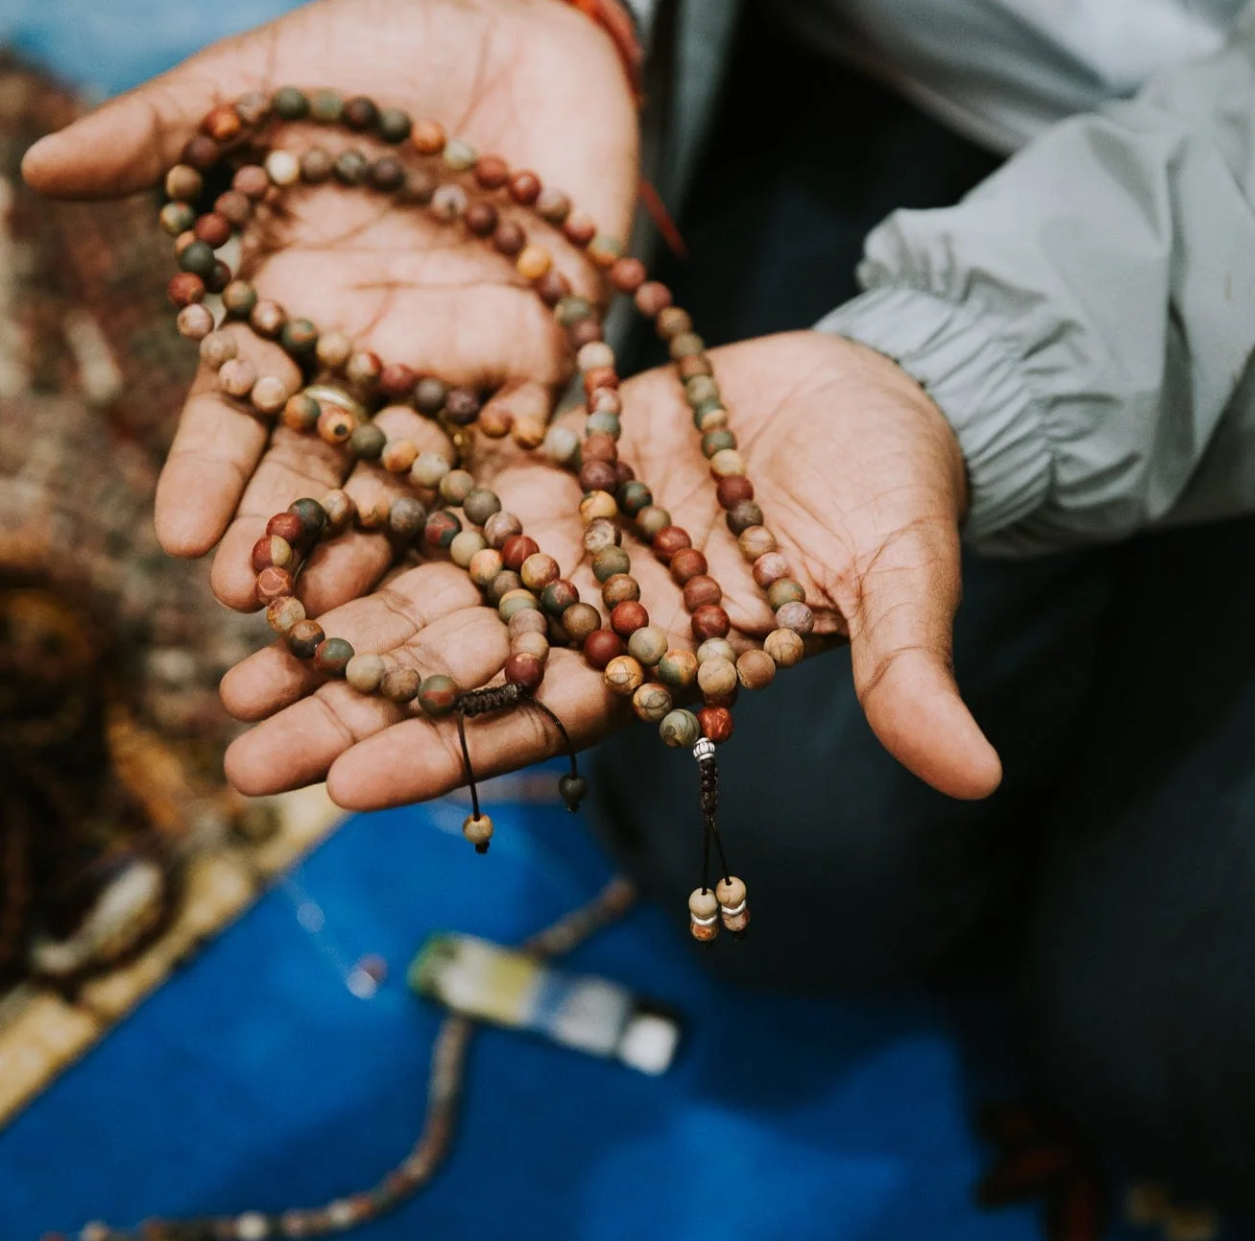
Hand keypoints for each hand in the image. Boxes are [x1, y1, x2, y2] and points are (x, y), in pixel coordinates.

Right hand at [22, 0, 638, 611]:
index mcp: (296, 306)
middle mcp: (373, 355)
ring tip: (343, 599)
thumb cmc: (389, 50)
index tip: (180, 531)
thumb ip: (171, 131)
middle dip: (287, 526)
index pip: (243, 405)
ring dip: (381, 535)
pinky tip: (473, 548)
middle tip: (254, 598)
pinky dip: (501, 487)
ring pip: (415, 469)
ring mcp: (459, 365)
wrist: (527, 34)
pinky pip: (522, 435)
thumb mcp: (269, 83)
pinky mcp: (548, 356)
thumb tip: (41, 171)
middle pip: (323, 458)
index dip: (212, 469)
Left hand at [218, 331, 1002, 804]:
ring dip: (337, 635)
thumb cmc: (898, 484)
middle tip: (240, 763)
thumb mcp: (904, 567)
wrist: (871, 389)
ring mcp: (564, 530)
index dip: (457, 750)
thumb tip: (975, 776)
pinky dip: (372, 515)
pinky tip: (281, 543)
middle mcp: (598, 603)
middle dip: (356, 714)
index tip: (352, 787)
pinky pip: (445, 485)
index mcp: (667, 651)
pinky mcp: (546, 452)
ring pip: (437, 589)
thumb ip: (909, 664)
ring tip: (230, 682)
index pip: (550, 716)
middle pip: (466, 668)